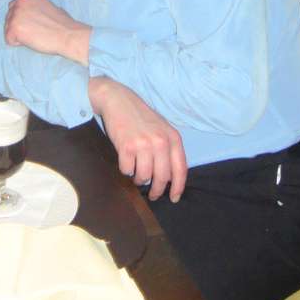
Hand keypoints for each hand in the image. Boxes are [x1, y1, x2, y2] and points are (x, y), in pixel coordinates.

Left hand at [5, 0, 90, 63]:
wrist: (68, 35)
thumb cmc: (63, 24)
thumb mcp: (50, 6)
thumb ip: (37, 7)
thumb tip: (31, 14)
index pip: (16, 6)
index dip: (23, 18)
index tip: (32, 24)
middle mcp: (21, 2)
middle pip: (9, 16)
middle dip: (18, 25)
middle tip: (33, 32)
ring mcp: (16, 14)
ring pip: (7, 28)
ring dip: (18, 34)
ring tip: (34, 36)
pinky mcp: (14, 28)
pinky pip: (8, 39)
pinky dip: (17, 43)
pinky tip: (31, 41)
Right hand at [89, 77, 186, 201]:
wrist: (118, 100)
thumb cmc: (140, 117)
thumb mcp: (162, 129)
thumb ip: (168, 149)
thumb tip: (170, 178)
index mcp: (173, 138)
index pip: (180, 169)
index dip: (177, 187)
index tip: (173, 198)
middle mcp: (160, 142)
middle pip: (162, 177)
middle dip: (156, 190)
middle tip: (151, 194)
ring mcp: (143, 144)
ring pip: (144, 176)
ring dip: (139, 179)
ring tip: (136, 173)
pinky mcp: (126, 146)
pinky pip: (127, 170)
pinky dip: (125, 170)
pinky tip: (125, 161)